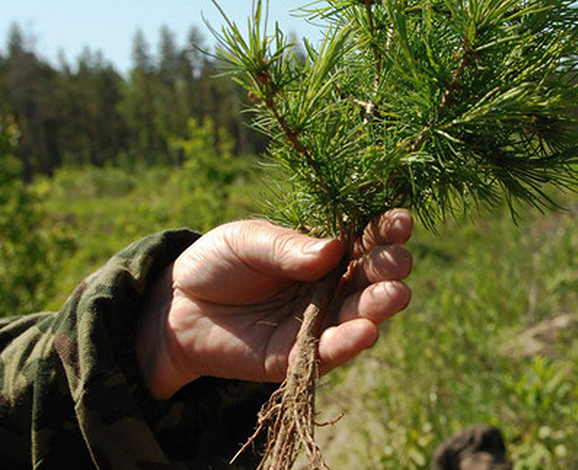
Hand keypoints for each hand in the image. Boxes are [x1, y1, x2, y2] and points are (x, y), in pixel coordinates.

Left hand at [136, 209, 412, 398]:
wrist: (177, 306)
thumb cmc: (218, 262)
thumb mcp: (247, 241)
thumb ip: (286, 247)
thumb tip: (332, 248)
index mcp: (324, 250)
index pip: (364, 238)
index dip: (385, 230)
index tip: (401, 222)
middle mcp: (329, 285)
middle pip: (369, 277)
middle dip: (388, 269)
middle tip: (398, 263)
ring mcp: (317, 321)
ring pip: (357, 315)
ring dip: (378, 307)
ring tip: (394, 296)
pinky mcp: (299, 356)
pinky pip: (328, 352)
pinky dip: (347, 344)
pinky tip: (366, 332)